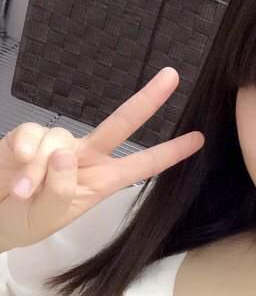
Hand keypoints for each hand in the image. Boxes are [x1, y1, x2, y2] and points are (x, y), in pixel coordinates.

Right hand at [0, 67, 204, 251]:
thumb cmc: (27, 220)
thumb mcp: (50, 218)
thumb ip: (60, 191)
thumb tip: (64, 153)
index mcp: (102, 181)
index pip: (141, 166)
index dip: (168, 153)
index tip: (198, 139)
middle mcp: (85, 158)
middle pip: (121, 125)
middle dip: (147, 101)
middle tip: (172, 76)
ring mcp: (57, 145)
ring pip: (60, 140)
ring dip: (39, 170)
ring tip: (24, 193)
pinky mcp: (27, 137)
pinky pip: (31, 135)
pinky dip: (23, 155)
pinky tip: (15, 172)